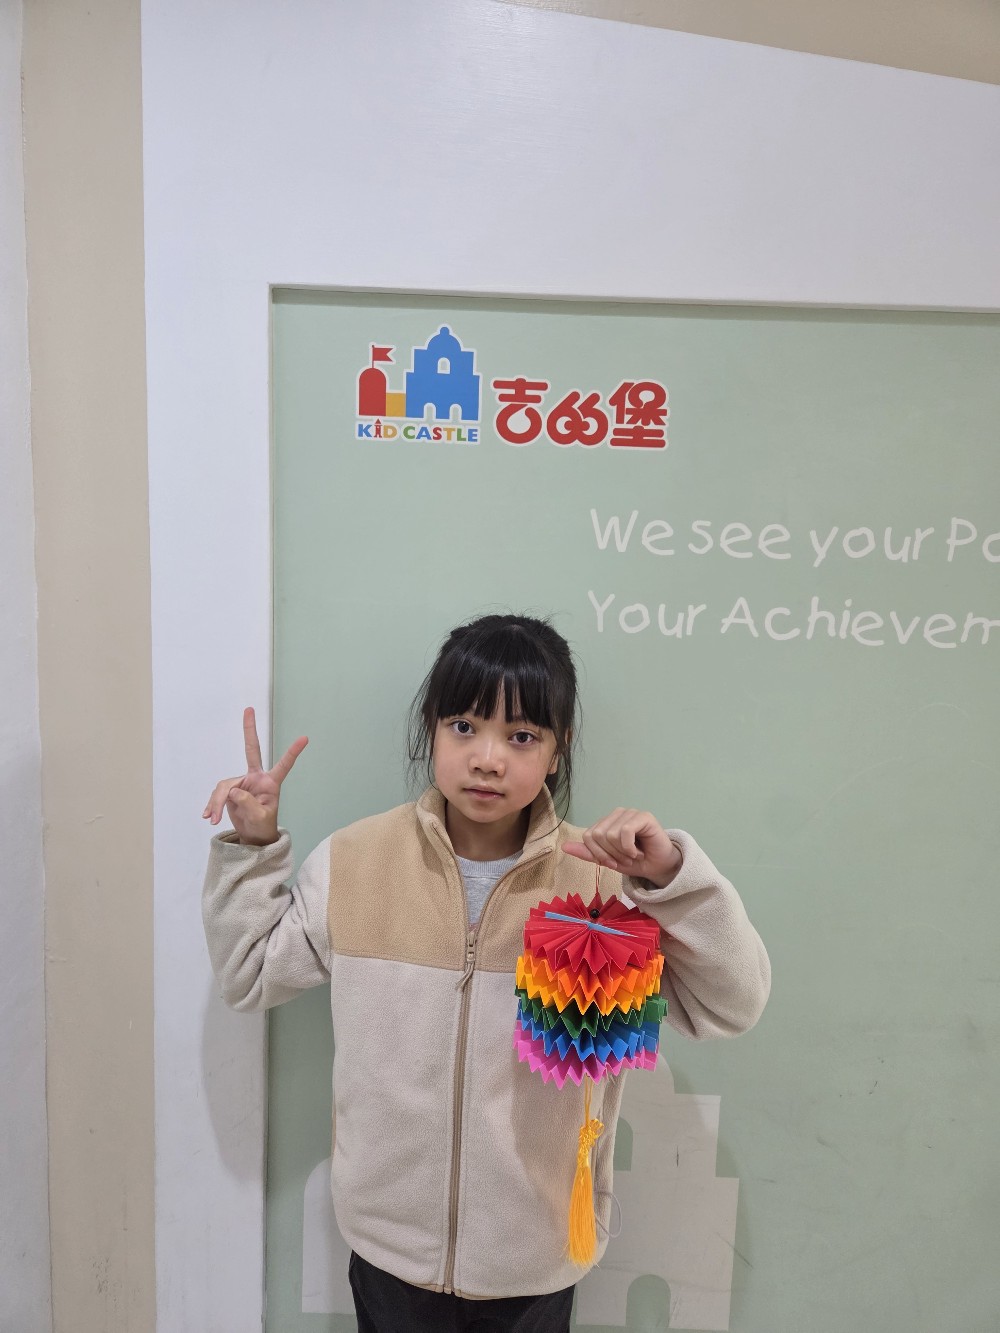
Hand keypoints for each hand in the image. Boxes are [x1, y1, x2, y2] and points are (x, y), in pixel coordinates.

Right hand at [202, 707, 307, 845]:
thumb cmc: (263, 826)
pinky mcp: (230, 789)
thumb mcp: (260, 818)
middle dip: (249, 730)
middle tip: (248, 709)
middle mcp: (257, 778)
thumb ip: (249, 803)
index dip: (293, 752)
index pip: (283, 765)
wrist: (253, 835)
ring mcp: (242, 782)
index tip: (305, 738)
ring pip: (224, 786)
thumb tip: (233, 791)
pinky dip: (212, 805)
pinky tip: (208, 816)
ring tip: (213, 819)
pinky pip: (217, 794)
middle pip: (252, 750)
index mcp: (271, 783)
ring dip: (216, 802)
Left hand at [564, 808, 681, 887]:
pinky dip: (630, 848)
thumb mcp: (607, 860)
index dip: (599, 854)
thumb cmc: (634, 862)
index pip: (588, 836)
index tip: (612, 863)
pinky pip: (626, 831)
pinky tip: (639, 851)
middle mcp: (616, 815)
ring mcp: (630, 813)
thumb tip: (564, 846)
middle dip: (611, 854)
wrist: (658, 867)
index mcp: (605, 823)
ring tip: (633, 855)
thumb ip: (588, 853)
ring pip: (611, 834)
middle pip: (598, 835)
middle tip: (625, 859)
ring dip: (622, 853)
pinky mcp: (643, 816)